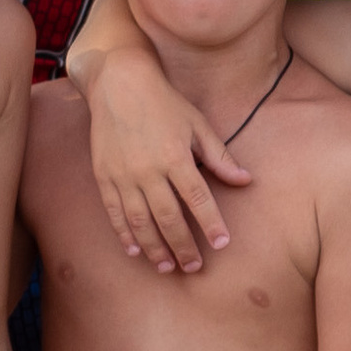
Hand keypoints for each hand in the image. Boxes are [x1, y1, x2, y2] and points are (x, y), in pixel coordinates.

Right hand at [86, 46, 253, 275]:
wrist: (119, 83)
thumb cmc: (164, 103)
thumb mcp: (197, 124)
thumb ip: (220, 156)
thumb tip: (246, 180)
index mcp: (175, 156)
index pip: (198, 199)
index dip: (211, 223)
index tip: (222, 243)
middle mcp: (148, 170)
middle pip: (169, 218)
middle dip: (183, 246)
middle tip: (194, 267)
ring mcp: (123, 175)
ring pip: (140, 221)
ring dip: (154, 248)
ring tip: (167, 267)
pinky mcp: (104, 175)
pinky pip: (114, 212)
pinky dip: (124, 233)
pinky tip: (134, 250)